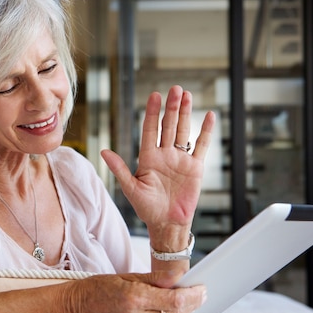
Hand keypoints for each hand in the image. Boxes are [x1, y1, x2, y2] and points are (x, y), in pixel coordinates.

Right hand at [62, 272, 205, 312]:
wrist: (76, 308)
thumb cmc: (99, 290)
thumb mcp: (128, 277)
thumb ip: (156, 279)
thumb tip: (178, 276)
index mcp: (133, 297)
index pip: (174, 300)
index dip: (192, 296)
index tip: (202, 292)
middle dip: (188, 307)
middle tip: (195, 299)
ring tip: (179, 308)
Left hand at [101, 86, 214, 245]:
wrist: (167, 223)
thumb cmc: (147, 209)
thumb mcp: (131, 188)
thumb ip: (120, 169)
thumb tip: (104, 152)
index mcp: (148, 158)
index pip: (150, 130)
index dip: (152, 113)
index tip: (154, 96)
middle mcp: (164, 155)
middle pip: (168, 126)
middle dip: (171, 108)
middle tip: (174, 89)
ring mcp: (180, 160)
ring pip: (183, 131)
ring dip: (185, 113)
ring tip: (186, 95)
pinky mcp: (195, 168)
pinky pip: (201, 146)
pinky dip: (205, 131)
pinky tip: (208, 116)